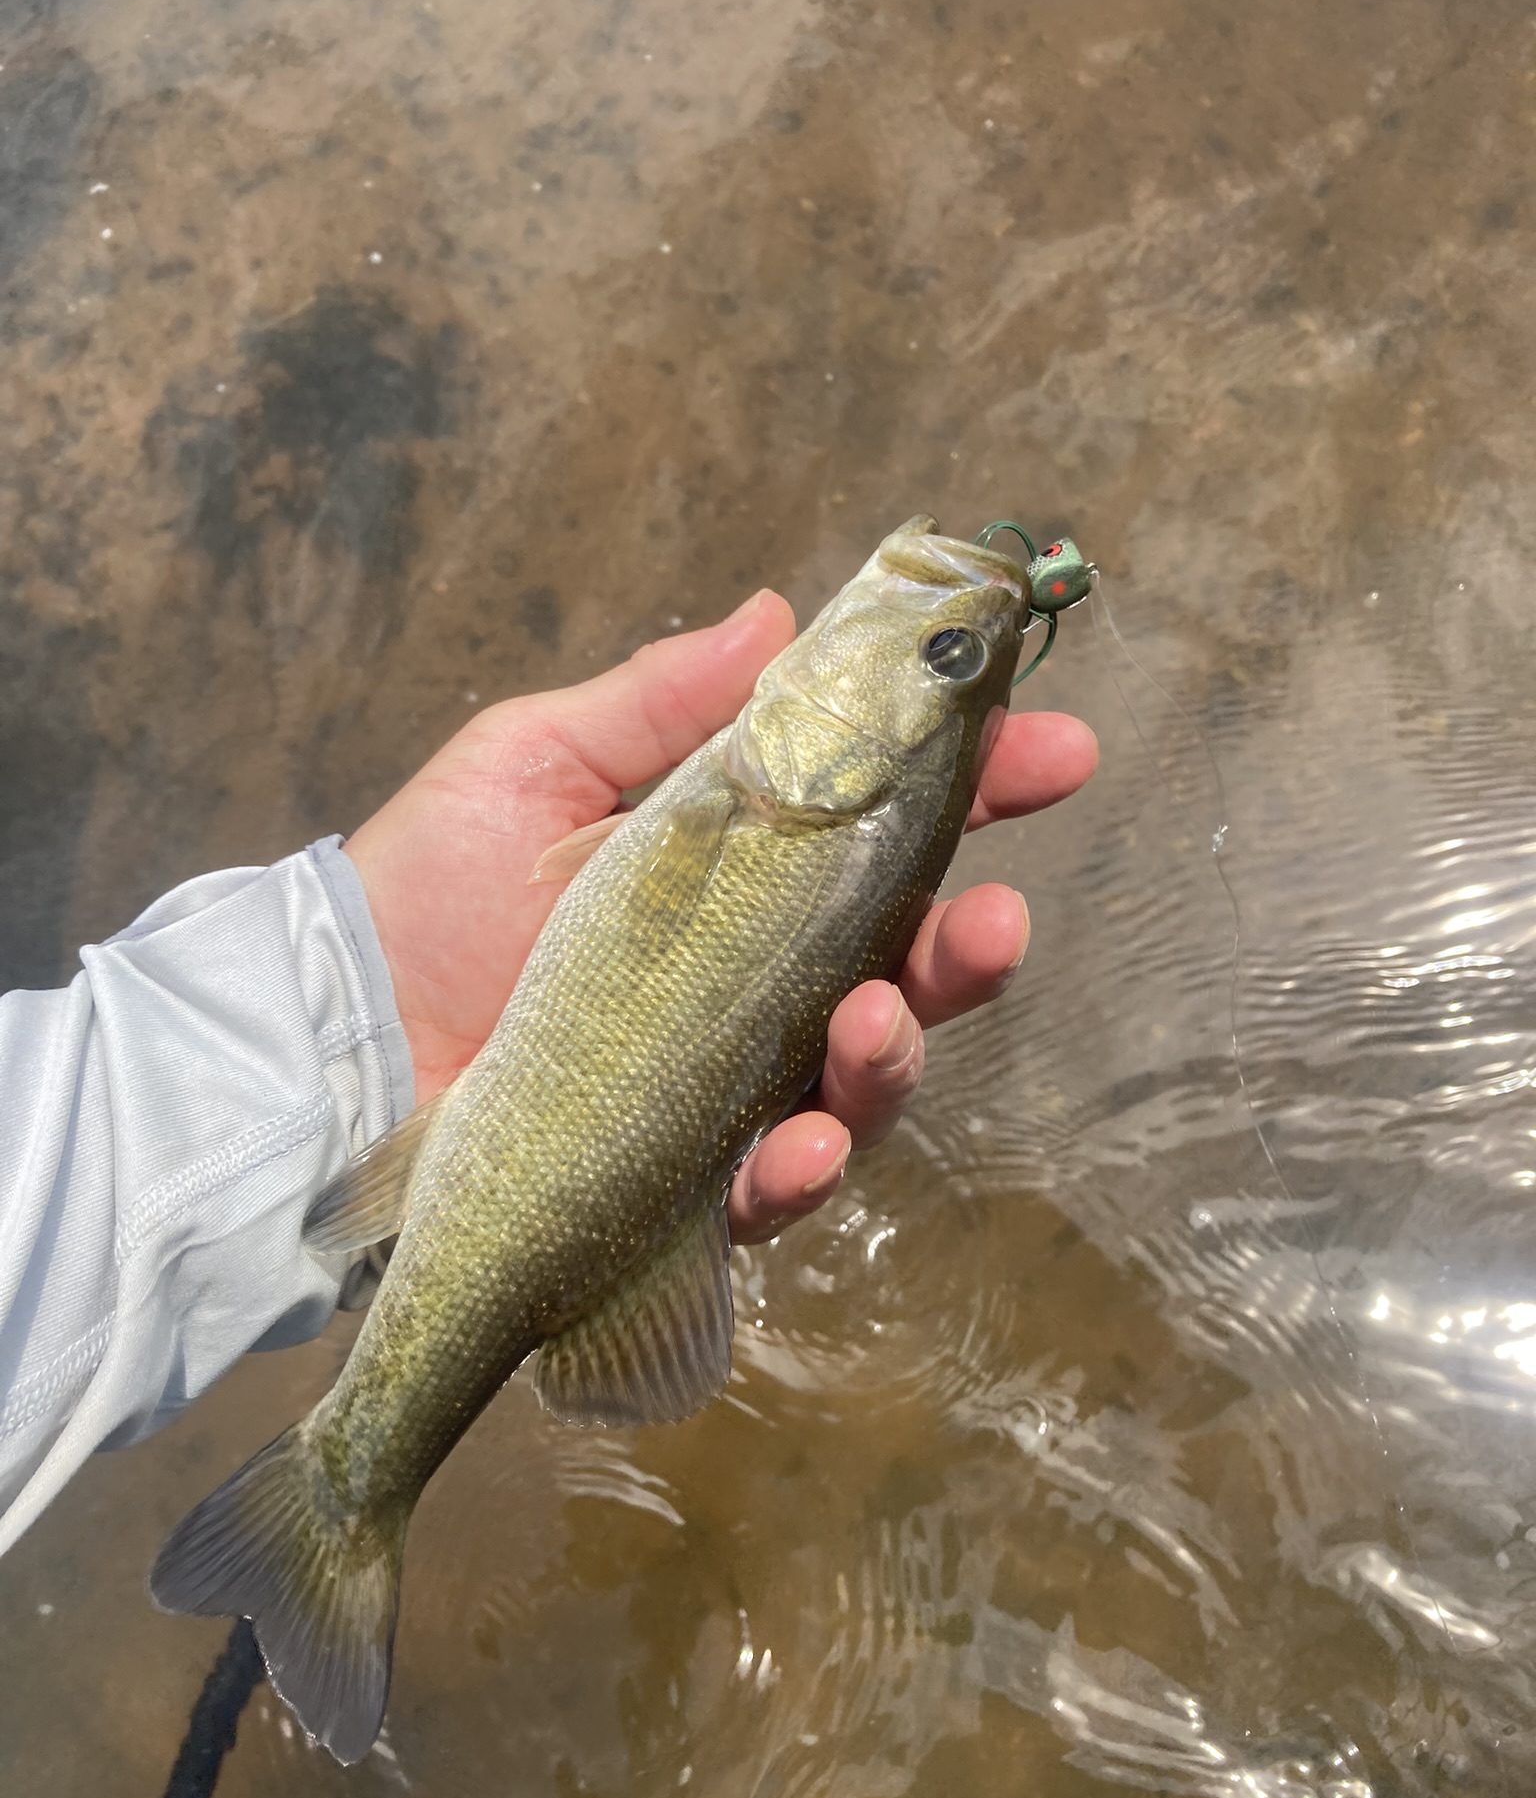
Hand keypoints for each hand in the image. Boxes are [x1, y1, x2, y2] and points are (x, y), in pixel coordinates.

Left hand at [344, 590, 1096, 1242]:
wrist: (337, 1036)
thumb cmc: (431, 888)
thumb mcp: (537, 762)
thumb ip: (661, 703)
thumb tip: (781, 612)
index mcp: (742, 868)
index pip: (886, 828)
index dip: (982, 790)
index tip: (1057, 751)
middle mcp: (759, 975)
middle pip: (906, 965)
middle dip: (971, 948)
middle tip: (995, 922)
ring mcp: (731, 1080)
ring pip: (863, 1078)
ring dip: (898, 1054)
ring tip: (874, 1023)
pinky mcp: (685, 1177)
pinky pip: (774, 1185)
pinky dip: (804, 1167)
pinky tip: (798, 1142)